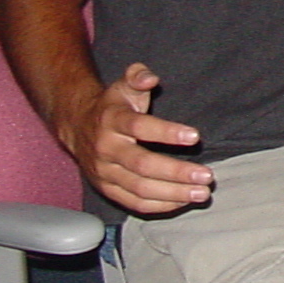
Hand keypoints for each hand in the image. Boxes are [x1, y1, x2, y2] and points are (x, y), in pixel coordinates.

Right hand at [55, 64, 211, 215]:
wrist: (78, 127)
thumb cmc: (112, 107)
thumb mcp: (123, 85)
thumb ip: (138, 77)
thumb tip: (150, 77)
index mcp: (112, 121)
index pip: (139, 127)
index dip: (167, 132)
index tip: (195, 136)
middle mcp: (107, 149)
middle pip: (142, 165)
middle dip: (176, 172)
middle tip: (206, 175)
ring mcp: (105, 172)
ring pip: (140, 188)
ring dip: (173, 193)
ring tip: (201, 193)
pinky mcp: (107, 189)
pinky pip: (134, 202)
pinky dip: (160, 205)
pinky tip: (183, 201)